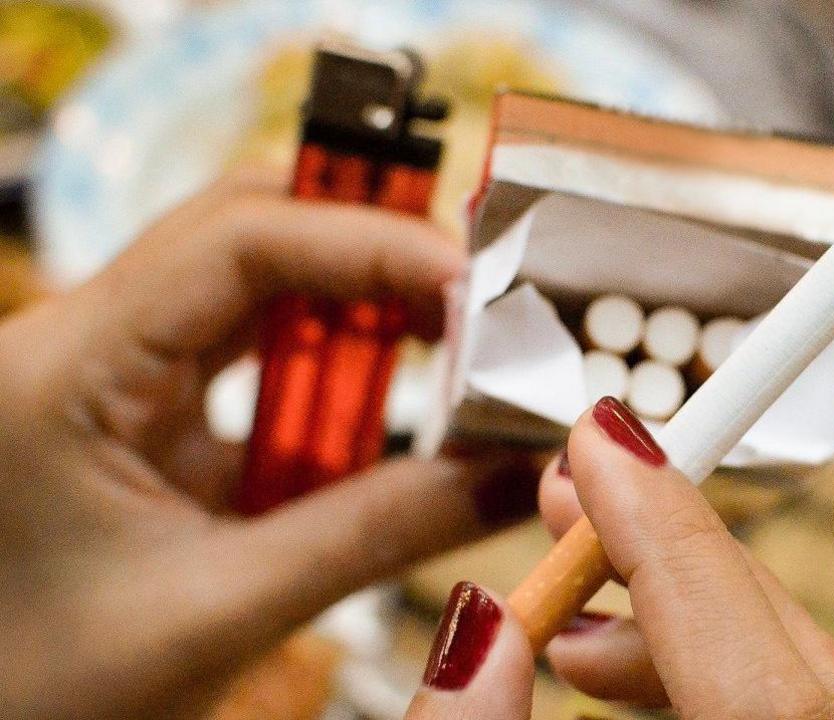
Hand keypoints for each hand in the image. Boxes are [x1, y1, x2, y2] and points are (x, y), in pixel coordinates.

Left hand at [0, 168, 539, 717]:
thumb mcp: (224, 611)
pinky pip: (251, 363)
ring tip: (458, 353)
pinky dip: (332, 381)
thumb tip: (521, 473)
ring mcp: (110, 378)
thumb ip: (381, 533)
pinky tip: (393, 412)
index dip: (373, 245)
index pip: (238, 241)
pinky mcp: (141, 420)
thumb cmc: (41, 697)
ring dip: (360, 316)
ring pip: (255, 292)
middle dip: (374, 255)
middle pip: (249, 235)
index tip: (479, 287)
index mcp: (61, 372)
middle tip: (483, 299)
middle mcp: (79, 347)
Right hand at [403, 397, 833, 718]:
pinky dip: (729, 667)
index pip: (763, 667)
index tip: (602, 439)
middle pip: (788, 649)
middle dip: (665, 558)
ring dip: (688, 619)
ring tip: (578, 625)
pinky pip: (809, 702)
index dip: (674, 541)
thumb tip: (478, 622)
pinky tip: (648, 672)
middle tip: (565, 499)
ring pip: (803, 670)